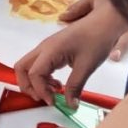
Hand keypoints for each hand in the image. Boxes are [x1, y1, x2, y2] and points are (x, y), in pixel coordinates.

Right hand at [13, 0, 127, 103]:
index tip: (53, 102)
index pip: (34, 74)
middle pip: (22, 68)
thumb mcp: (86, 67)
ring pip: (29, 66)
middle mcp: (44, 48)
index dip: (40, 90)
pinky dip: (43, 76)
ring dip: (36, 81)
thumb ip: (75, 87)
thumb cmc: (96, 40)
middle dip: (28, 86)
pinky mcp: (53, 48)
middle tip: (44, 98)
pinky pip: (39, 64)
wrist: (105, 21)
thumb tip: (70, 105)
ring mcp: (47, 47)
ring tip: (55, 91)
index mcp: (50, 50)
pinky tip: (58, 82)